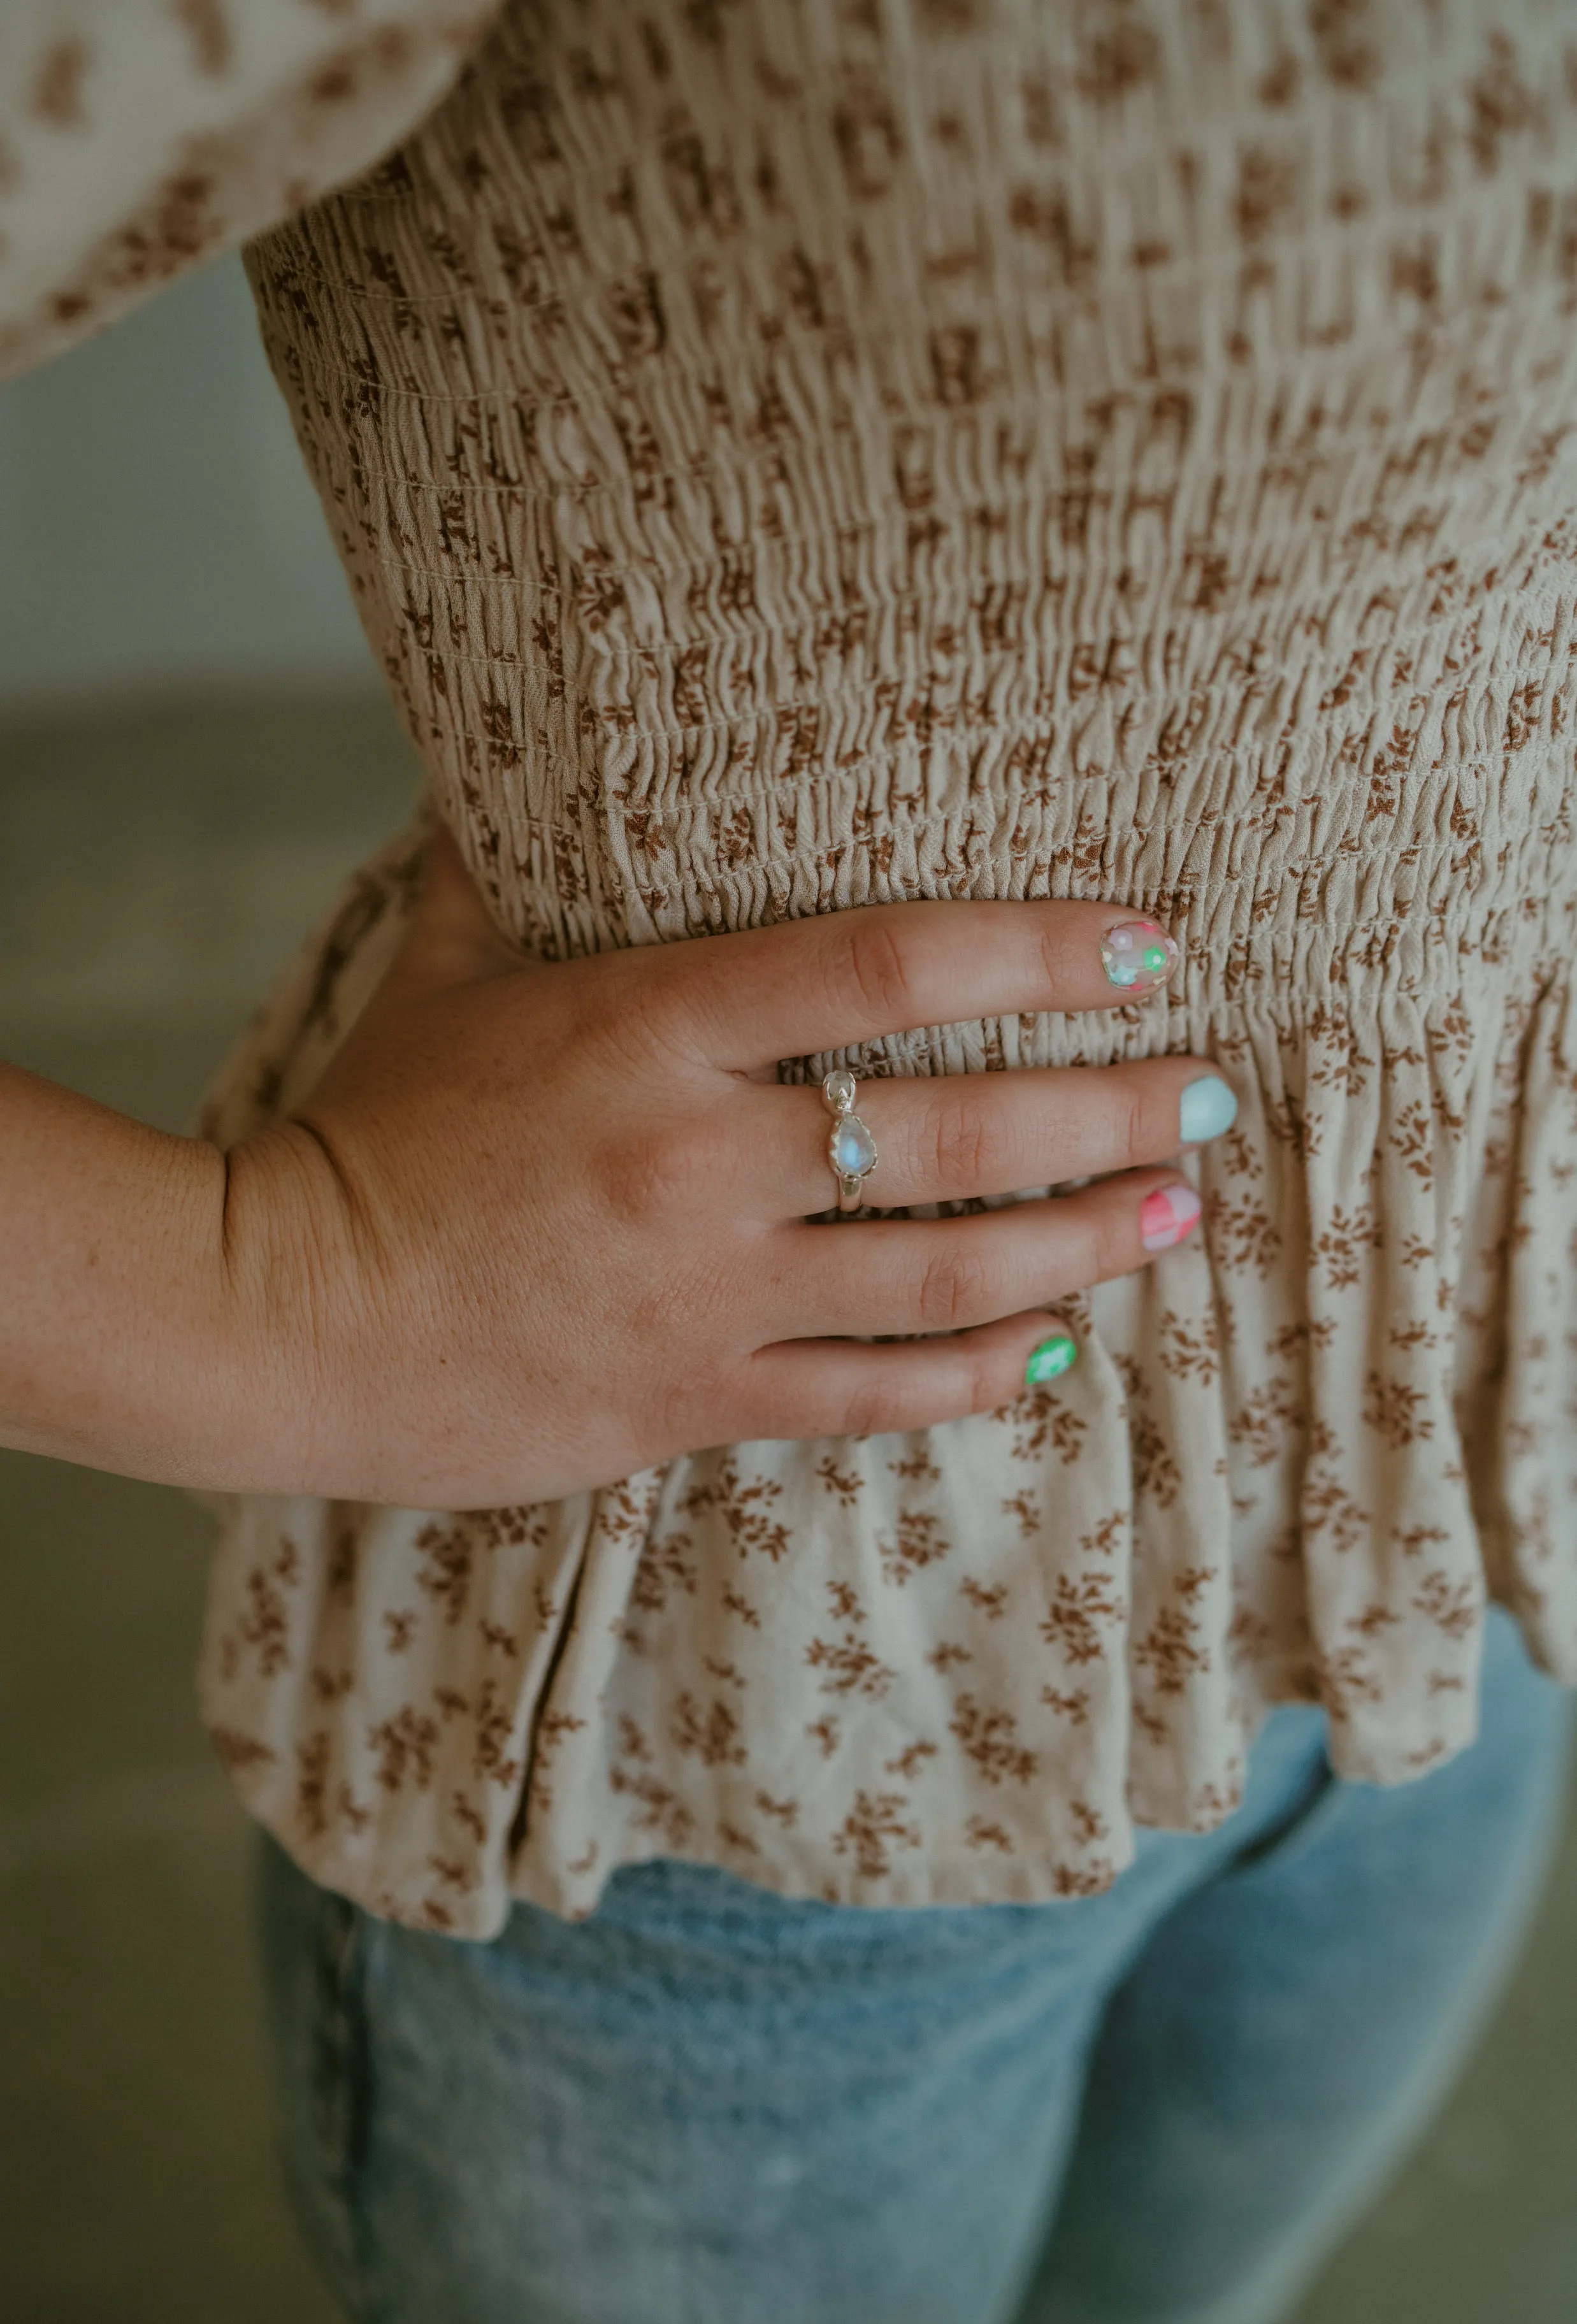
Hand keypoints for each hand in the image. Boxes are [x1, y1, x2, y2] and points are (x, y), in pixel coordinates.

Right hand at [222, 828, 1232, 1506]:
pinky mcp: (691, 1401)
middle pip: (955, 1131)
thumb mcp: (440, 965)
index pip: (883, 966)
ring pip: (943, 1272)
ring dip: (1082, 1240)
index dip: (1036, 948)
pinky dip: (979, 1373)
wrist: (273, 1316)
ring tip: (1175, 1210)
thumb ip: (511, 858)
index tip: (1147, 942)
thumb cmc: (368, 1125)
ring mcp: (704, 1293)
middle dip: (1109, 1107)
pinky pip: (873, 1395)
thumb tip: (537, 742)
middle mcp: (698, 1160)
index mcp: (645, 1029)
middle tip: (1211, 1090)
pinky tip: (1059, 1348)